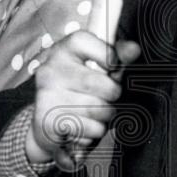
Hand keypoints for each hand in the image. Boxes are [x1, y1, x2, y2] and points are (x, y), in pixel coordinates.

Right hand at [29, 32, 139, 167]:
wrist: (43, 123)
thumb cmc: (74, 91)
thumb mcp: (91, 68)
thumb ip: (115, 56)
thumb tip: (133, 49)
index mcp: (61, 52)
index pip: (91, 44)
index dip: (110, 57)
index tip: (113, 68)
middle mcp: (50, 71)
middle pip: (106, 86)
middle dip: (112, 97)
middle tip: (100, 97)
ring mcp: (47, 96)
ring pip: (101, 110)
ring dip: (103, 117)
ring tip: (89, 113)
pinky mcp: (49, 121)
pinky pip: (93, 129)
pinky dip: (93, 132)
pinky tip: (80, 126)